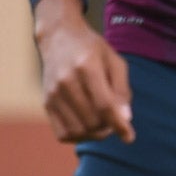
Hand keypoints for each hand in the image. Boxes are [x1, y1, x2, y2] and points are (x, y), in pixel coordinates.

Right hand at [34, 0, 134, 143]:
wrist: (59, 38)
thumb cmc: (92, 50)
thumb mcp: (115, 62)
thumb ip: (122, 90)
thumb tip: (125, 119)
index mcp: (87, 67)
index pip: (104, 106)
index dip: (119, 125)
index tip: (129, 137)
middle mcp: (66, 81)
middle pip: (92, 121)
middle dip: (108, 127)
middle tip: (114, 119)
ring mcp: (53, 93)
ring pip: (78, 131)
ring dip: (94, 134)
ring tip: (102, 123)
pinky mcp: (46, 102)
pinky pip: (62, 133)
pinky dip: (78, 136)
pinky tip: (86, 125)